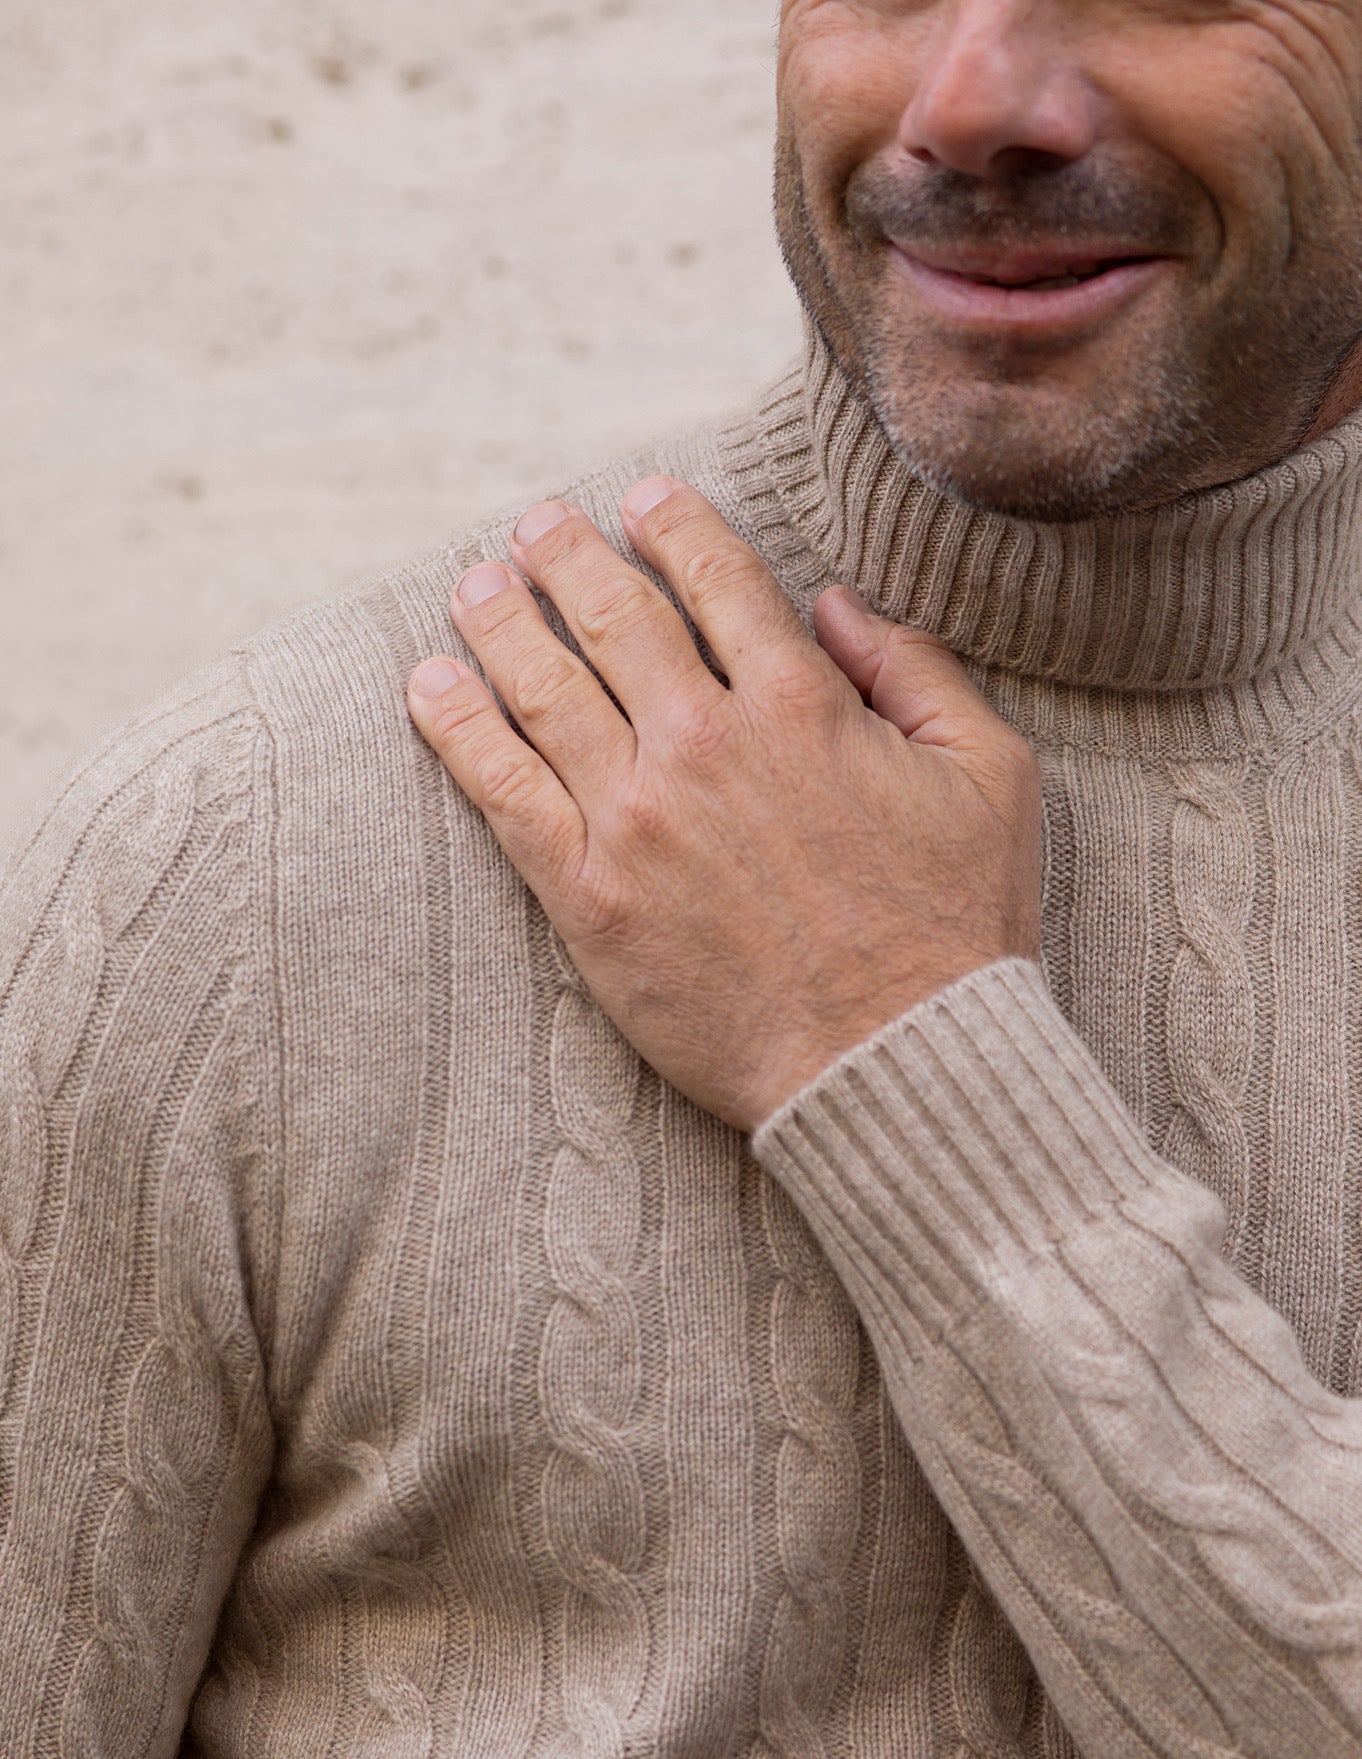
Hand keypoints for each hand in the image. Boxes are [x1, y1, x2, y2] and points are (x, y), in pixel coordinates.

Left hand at [407, 479, 1041, 1131]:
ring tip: (474, 587)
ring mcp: (636, 819)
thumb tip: (837, 606)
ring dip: (501, 622)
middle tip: (536, 525)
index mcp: (802, 705)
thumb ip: (915, 673)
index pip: (720, 580)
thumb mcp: (989, 775)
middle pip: (615, 617)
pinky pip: (502, 791)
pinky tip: (427, 686)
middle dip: (567, 556)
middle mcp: (705, 744)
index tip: (642, 499)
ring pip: (544, 689)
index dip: (674, 525)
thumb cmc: (953, 930)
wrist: (892, 1065)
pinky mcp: (588, 897)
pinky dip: (458, 727)